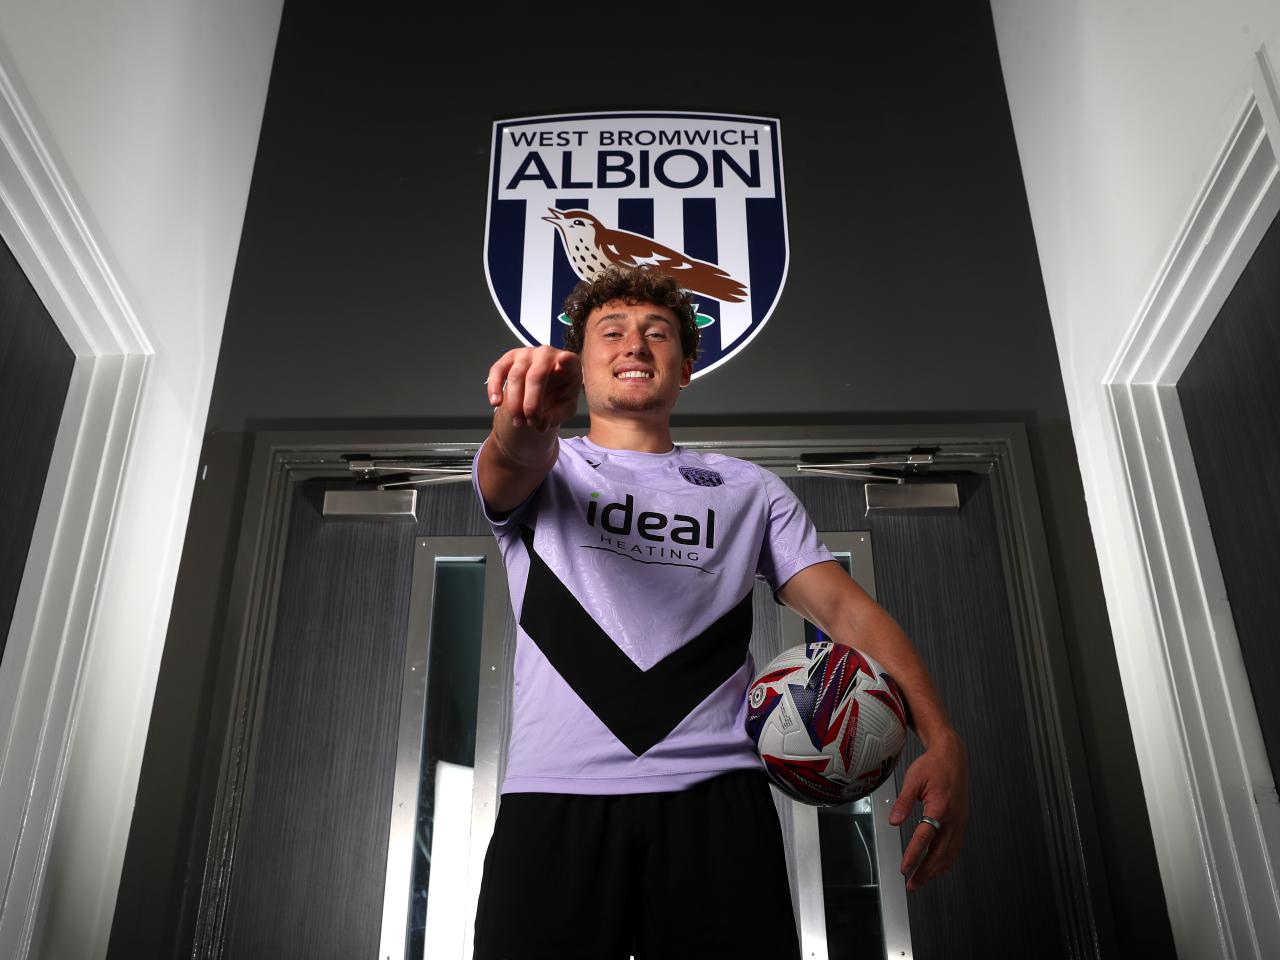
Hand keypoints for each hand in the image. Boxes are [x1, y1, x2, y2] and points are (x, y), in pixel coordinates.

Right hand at [486, 346, 580, 431]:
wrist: (544, 390)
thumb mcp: (565, 409)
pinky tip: (496, 403)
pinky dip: (494, 387)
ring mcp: (526, 353)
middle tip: (531, 423)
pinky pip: (498, 370)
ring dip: (515, 403)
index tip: (563, 362)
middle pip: (536, 376)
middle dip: (531, 404)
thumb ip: (558, 416)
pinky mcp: (509, 358)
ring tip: (518, 422)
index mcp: (569, 364)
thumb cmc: (559, 395)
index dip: (566, 361)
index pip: (569, 360)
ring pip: (516, 376)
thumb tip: (541, 424)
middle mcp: (547, 354)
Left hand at [888, 730, 967, 891]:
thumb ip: (903, 802)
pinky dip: (946, 860)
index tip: (905, 869)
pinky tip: (938, 867)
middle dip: (925, 871)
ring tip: (922, 881)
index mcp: (940, 807)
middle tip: (911, 884)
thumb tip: (894, 822)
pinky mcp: (961, 821)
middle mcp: (953, 818)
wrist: (953, 756)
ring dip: (936, 869)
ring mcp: (960, 821)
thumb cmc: (932, 765)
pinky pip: (955, 846)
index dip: (914, 855)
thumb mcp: (913, 779)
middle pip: (939, 852)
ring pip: (949, 852)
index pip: (925, 837)